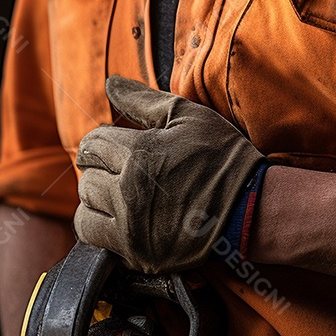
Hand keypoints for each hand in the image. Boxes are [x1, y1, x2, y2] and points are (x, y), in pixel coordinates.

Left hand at [75, 76, 264, 272]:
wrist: (250, 209)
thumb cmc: (222, 157)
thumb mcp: (189, 117)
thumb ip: (144, 100)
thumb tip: (110, 82)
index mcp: (139, 154)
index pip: (92, 143)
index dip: (103, 141)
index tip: (116, 146)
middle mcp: (128, 192)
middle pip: (87, 177)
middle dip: (102, 169)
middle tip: (125, 170)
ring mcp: (130, 227)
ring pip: (85, 210)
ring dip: (98, 200)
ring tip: (122, 194)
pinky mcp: (136, 254)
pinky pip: (94, 240)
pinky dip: (101, 228)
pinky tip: (123, 218)